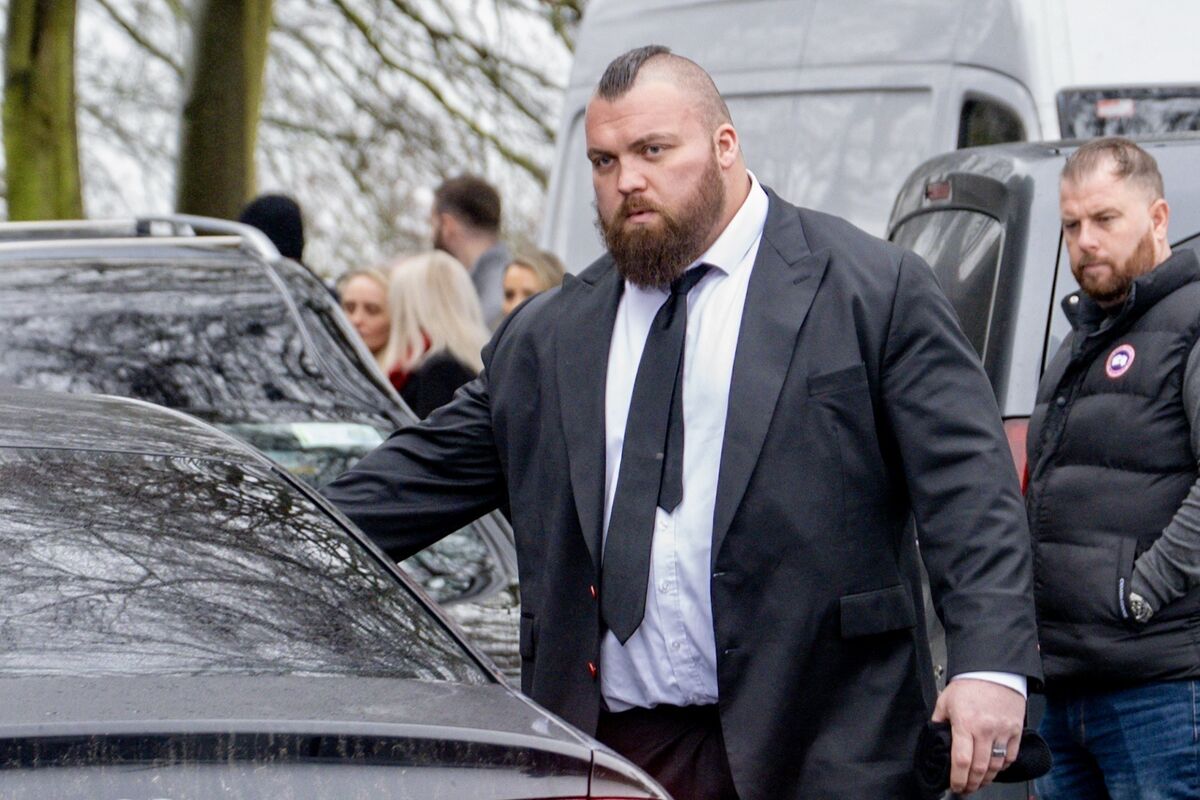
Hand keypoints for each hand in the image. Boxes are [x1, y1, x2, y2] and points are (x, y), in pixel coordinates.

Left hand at [931, 678, 1024, 793]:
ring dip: (987, 779)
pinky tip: (994, 768)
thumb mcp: (945, 701)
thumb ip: (939, 722)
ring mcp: (1002, 731)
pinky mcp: (1015, 730)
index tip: (955, 786)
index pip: (961, 761)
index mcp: (965, 723)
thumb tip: (935, 738)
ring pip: (996, 766)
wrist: (994, 670)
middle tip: (966, 789)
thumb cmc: (969, 684)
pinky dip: (1002, 767)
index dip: (958, 779)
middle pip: (980, 768)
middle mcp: (985, 729)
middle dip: (972, 784)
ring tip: (979, 782)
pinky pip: (1010, 756)